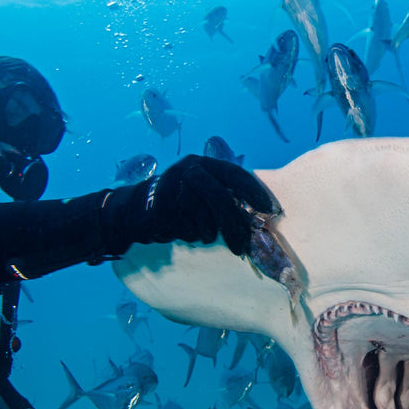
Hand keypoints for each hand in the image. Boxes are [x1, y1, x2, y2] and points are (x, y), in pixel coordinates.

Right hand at [143, 155, 275, 254]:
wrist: (139, 209)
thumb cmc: (183, 204)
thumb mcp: (204, 191)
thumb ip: (226, 196)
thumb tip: (259, 217)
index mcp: (204, 163)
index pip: (235, 174)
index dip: (254, 192)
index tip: (269, 210)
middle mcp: (188, 169)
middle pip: (219, 196)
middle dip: (233, 223)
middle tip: (242, 245)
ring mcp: (172, 185)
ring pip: (202, 214)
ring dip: (208, 232)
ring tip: (206, 236)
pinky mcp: (160, 205)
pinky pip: (186, 226)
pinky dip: (192, 235)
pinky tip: (187, 232)